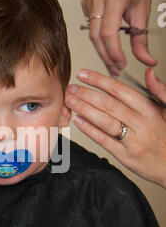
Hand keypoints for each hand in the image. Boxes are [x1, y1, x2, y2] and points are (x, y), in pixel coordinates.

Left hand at [65, 68, 165, 187]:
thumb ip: (158, 90)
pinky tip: (78, 121)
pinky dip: (89, 129)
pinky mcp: (125, 156)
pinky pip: (104, 140)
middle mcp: (141, 124)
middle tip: (70, 88)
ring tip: (70, 101)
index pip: (120, 90)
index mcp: (150, 110)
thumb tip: (148, 71)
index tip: (83, 74)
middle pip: (109, 105)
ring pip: (104, 121)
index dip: (99, 80)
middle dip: (86, 94)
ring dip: (84, 109)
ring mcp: (133, 141)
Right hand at [81, 0, 156, 76]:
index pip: (108, 32)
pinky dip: (98, 37)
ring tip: (112, 61)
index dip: (113, 52)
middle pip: (96, 36)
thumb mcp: (143, 13)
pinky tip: (107, 39)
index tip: (121, 64)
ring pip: (91, 33)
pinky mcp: (85, 1)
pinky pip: (89, 26)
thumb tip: (147, 61)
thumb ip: (142, 40)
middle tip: (115, 69)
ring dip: (102, 50)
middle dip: (106, 55)